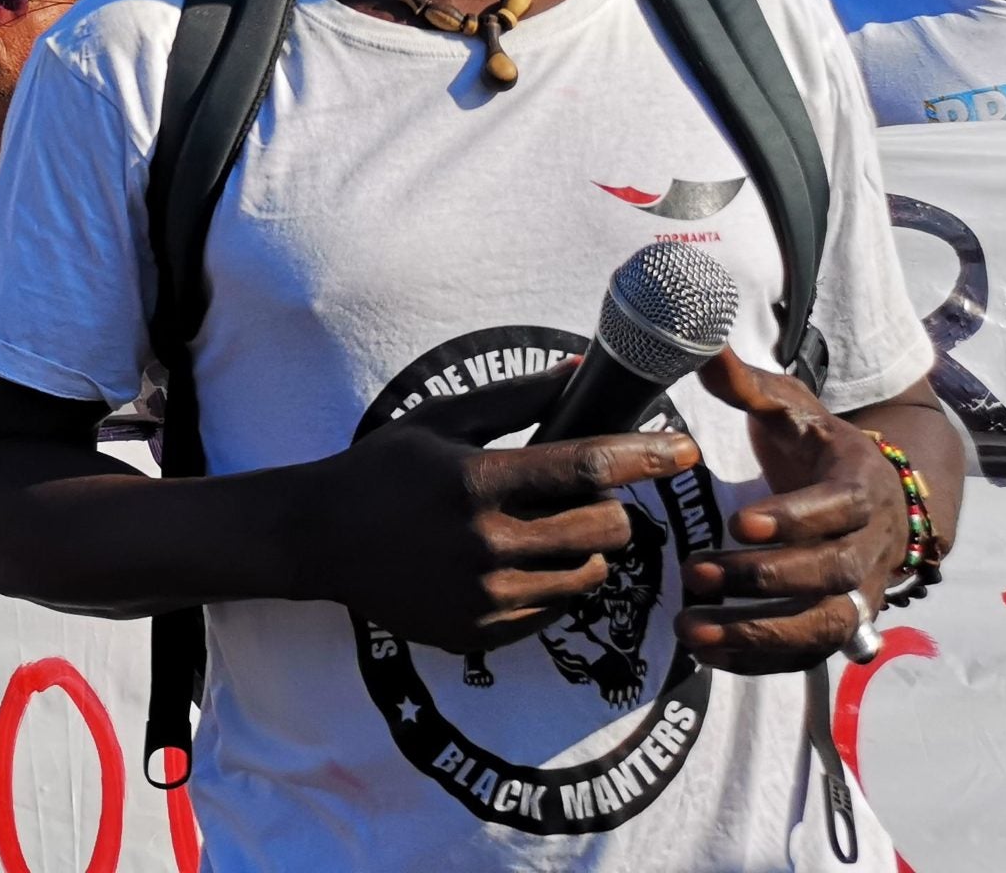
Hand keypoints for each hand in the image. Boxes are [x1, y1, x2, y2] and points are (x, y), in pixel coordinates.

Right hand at [302, 363, 699, 654]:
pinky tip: (518, 563)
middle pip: (604, 529)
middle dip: (613, 508)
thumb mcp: (442, 420)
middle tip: (591, 496)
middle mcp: (485, 545)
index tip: (684, 448)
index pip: (585, 466)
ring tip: (552, 530)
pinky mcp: (481, 634)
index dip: (644, 455)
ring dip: (587, 549)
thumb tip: (581, 369)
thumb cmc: (384, 470)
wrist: (320, 540)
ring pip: (588, 576)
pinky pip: (555, 613)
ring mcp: (484, 597)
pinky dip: (553, 585)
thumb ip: (516, 397)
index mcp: (477, 482)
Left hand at [674, 349, 905, 672]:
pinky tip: (706, 651)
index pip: (839, 508)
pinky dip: (762, 659)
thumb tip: (702, 344)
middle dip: (765, 578)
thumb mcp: (792, 406)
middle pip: (832, 573)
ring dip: (760, 633)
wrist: (875, 491)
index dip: (793, 519)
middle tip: (696, 573)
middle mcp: (873, 544)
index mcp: (862, 483)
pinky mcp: (841, 623)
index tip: (738, 523)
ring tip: (691, 629)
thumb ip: (748, 384)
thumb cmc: (818, 444)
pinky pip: (811, 653)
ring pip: (825, 624)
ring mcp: (862, 590)